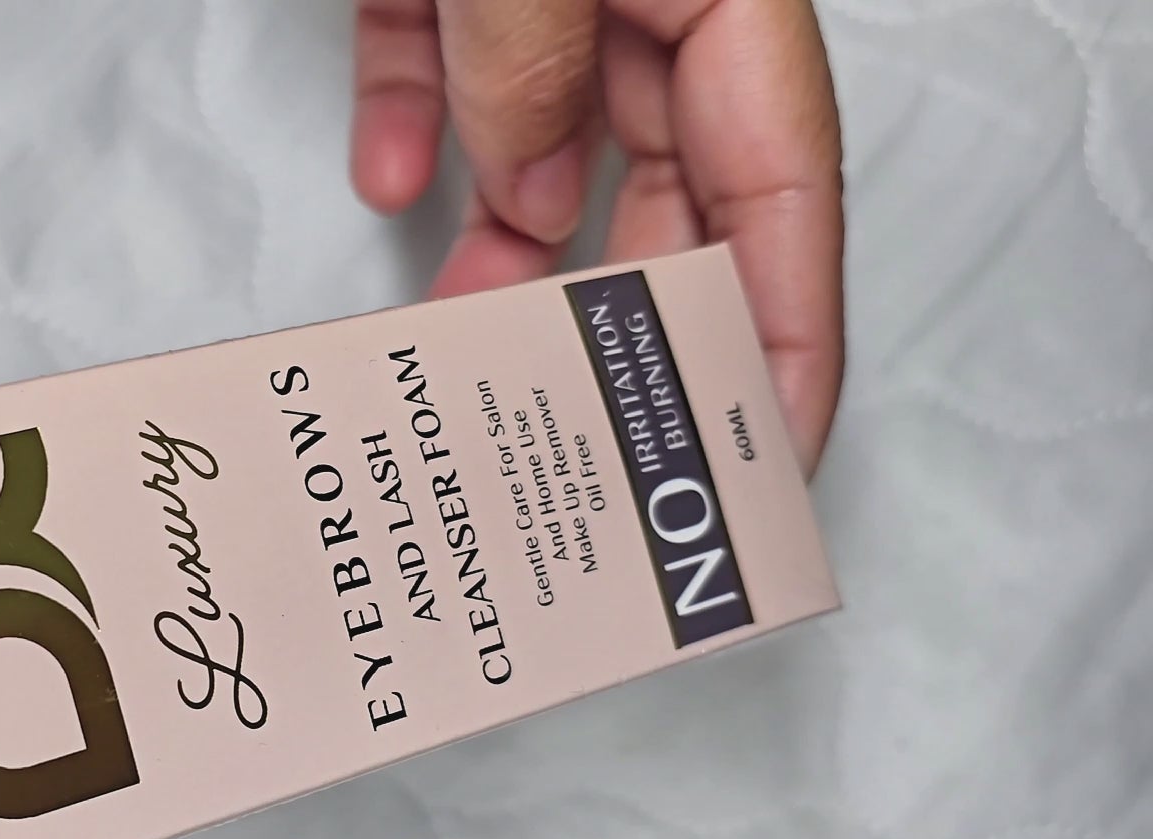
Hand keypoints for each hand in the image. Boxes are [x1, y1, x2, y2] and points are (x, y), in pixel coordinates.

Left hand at [351, 0, 844, 473]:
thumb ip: (530, 69)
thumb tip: (531, 199)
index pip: (782, 182)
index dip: (781, 329)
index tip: (764, 452)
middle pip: (670, 176)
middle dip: (623, 308)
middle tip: (590, 430)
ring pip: (547, 131)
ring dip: (502, 239)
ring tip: (458, 326)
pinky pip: (438, 56)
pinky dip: (412, 120)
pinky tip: (387, 177)